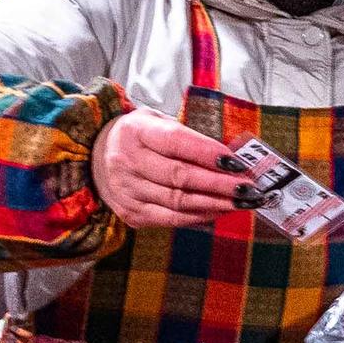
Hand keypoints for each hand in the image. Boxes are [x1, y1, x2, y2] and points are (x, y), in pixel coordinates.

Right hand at [94, 106, 241, 228]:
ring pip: (177, 201)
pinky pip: (170, 219)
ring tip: (240, 202)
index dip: (208, 153)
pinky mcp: (131, 212)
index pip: (176, 141)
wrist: (96, 157)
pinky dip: (198, 217)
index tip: (236, 162)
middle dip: (219, 184)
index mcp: (135, 131)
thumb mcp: (156, 122)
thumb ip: (188, 137)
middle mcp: (126, 161)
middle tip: (247, 187)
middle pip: (179, 176)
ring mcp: (127, 190)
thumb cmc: (139, 137)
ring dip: (214, 203)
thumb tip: (230, 158)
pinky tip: (218, 211)